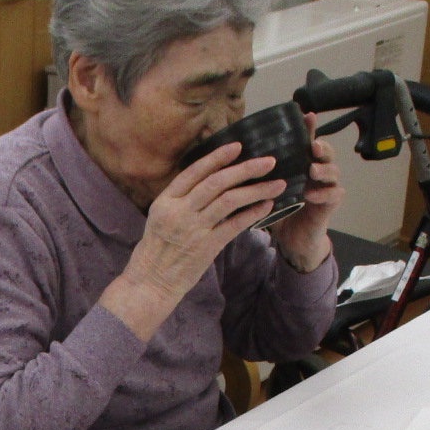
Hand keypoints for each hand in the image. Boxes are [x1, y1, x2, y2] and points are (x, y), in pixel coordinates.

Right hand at [102, 142, 283, 339]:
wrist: (151, 282)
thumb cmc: (156, 250)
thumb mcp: (159, 217)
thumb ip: (181, 199)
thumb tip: (209, 180)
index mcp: (165, 201)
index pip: (194, 171)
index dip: (217, 157)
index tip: (238, 146)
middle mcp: (179, 211)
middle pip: (217, 182)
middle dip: (246, 169)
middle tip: (269, 161)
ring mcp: (193, 229)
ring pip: (230, 200)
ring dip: (257, 189)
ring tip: (277, 183)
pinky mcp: (206, 247)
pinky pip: (235, 225)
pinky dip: (253, 213)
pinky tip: (267, 205)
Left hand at [268, 118, 343, 272]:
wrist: (292, 240)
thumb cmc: (279, 211)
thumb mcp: (265, 189)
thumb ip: (258, 174)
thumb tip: (231, 155)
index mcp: (301, 164)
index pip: (306, 142)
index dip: (308, 128)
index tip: (306, 115)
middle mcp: (316, 172)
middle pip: (326, 152)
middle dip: (321, 146)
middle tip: (312, 145)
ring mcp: (326, 188)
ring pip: (333, 171)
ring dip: (324, 169)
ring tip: (311, 169)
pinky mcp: (329, 206)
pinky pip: (334, 195)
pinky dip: (324, 193)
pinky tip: (312, 194)